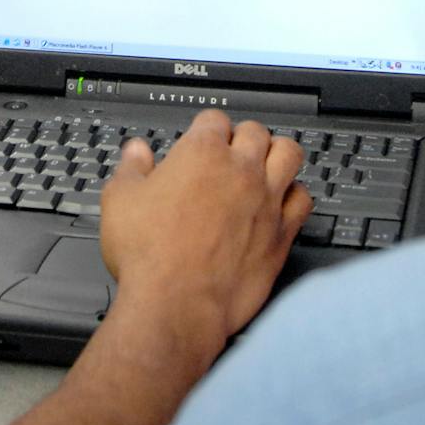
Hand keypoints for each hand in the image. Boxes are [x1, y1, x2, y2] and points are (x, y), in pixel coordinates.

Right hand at [100, 110, 309, 351]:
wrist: (176, 304)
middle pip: (256, 132)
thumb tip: (136, 152)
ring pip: (289, 155)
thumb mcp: (120, 201)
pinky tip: (282, 202)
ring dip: (277, 155)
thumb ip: (131, 168)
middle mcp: (240, 170)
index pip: (215, 120)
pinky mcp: (281, 233)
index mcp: (201, 153)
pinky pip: (303, 200)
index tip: (202, 138)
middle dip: (244, 137)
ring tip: (266, 164)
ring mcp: (266, 200)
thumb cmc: (149, 255)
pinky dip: (295, 195)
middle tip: (234, 151)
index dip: (207, 128)